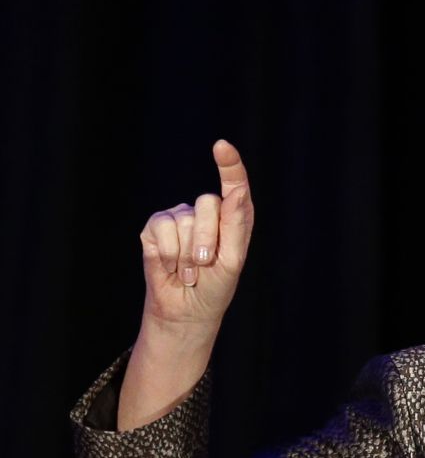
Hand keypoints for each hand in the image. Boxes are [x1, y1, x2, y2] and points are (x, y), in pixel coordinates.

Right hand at [139, 139, 253, 332]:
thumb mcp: (233, 259)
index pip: (234, 184)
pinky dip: (168, 255)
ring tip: (190, 271)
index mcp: (232, 216)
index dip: (229, 164)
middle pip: (207, 203)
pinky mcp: (154, 228)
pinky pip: (161, 230)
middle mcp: (205, 211)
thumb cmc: (216, 286)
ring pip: (184, 220)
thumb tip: (236, 192)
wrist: (187, 310)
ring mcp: (178, 217)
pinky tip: (171, 267)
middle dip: (207, 239)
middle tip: (206, 263)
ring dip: (188, 255)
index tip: (222, 147)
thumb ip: (235, 225)